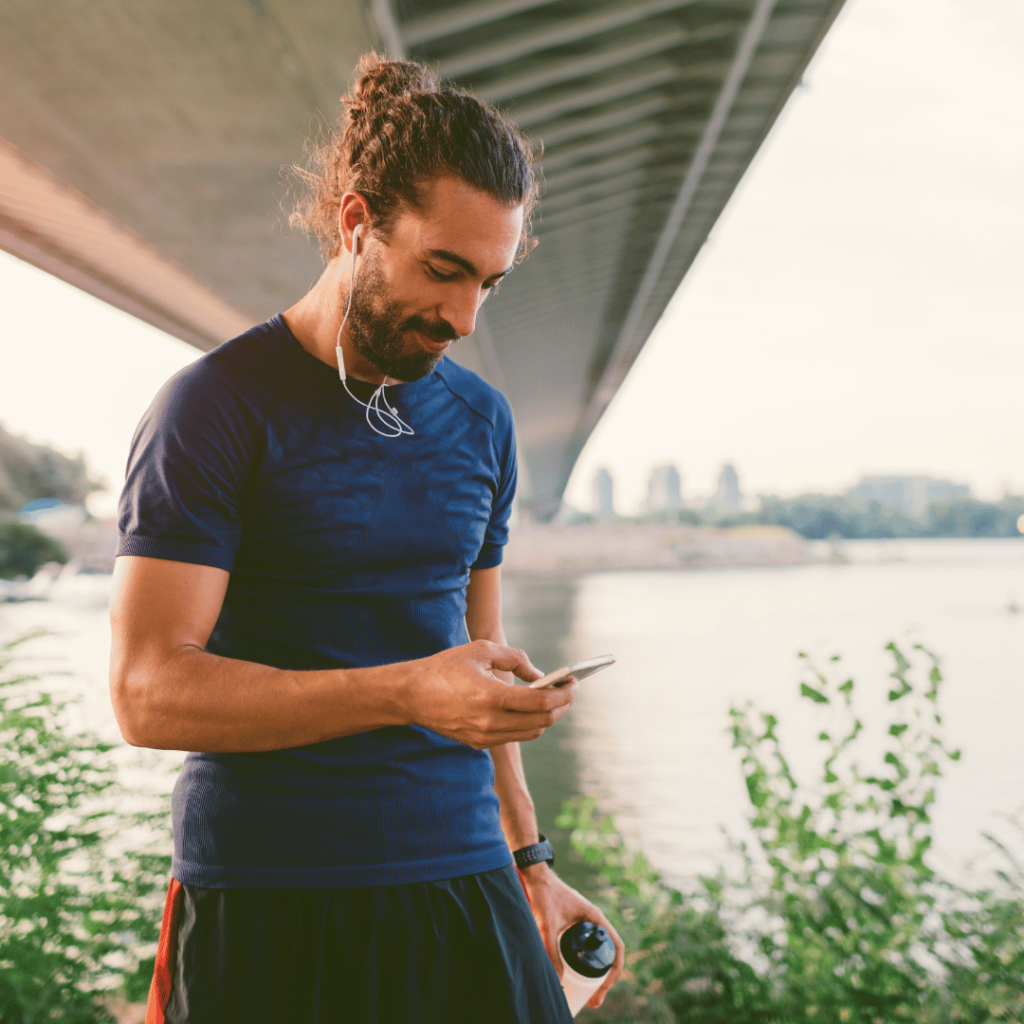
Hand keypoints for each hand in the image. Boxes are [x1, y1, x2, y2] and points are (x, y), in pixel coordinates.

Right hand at [411, 640, 577, 749]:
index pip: (541, 703)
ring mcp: (484, 737)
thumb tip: (540, 676)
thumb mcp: (482, 650)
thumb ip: (516, 659)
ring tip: (553, 699)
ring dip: (547, 717)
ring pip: (530, 732)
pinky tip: (530, 708)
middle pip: (542, 722)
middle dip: (561, 706)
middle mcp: (490, 722)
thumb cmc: (446, 667)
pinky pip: (513, 736)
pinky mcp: (478, 743)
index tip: (574, 684)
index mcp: (491, 697)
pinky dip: (528, 723)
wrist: (412, 695)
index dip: (564, 694)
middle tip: (568, 691)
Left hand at [519, 865, 625, 1008]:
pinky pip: (589, 947)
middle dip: (606, 980)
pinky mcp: (577, 925)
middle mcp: (595, 921)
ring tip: (589, 995)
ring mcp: (587, 923)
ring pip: (600, 952)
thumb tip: (559, 981)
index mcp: (596, 918)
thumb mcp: (548, 926)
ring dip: (598, 974)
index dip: (615, 970)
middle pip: (609, 954)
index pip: (616, 947)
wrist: (536, 877)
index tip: (605, 987)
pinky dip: (590, 964)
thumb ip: (551, 952)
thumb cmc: (545, 896)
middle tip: (595, 1001)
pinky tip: (580, 976)